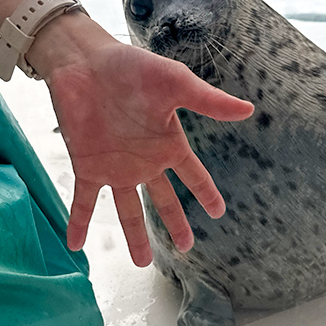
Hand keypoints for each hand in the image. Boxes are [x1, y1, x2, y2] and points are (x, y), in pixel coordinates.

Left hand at [43, 33, 253, 265]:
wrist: (85, 61)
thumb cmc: (132, 67)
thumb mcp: (176, 84)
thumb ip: (209, 101)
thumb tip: (248, 110)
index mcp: (168, 143)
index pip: (192, 175)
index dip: (206, 193)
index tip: (218, 212)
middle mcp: (144, 160)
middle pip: (163, 200)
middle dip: (175, 224)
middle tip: (186, 248)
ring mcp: (115, 167)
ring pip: (128, 210)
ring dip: (134, 236)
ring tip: (141, 263)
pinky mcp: (87, 166)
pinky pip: (83, 201)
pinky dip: (79, 223)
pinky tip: (76, 245)